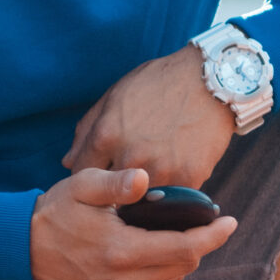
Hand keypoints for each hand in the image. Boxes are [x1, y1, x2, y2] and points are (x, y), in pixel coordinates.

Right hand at [31, 167, 237, 279]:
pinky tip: (149, 253)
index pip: (186, 249)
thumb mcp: (83, 186)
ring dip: (178, 258)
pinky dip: (161, 272)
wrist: (24, 248)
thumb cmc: (58, 211)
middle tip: (196, 221)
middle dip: (197, 242)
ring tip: (168, 235)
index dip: (213, 235)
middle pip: (184, 265)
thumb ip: (116, 183)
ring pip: (172, 279)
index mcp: (121, 252)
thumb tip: (144, 179)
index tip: (230, 221)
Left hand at [62, 46, 234, 188]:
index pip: (81, 178)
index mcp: (106, 136)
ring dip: (143, 195)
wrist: (212, 79)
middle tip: (123, 184)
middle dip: (113, 192)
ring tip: (151, 178)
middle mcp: (130, 157)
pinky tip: (176, 172)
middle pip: (110, 195)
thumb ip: (87, 131)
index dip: (88, 180)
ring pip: (142, 200)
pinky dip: (172, 189)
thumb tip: (67, 163)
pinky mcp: (189, 178)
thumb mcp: (115, 96)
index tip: (98, 179)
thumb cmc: (159, 83)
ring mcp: (161, 170)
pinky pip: (173, 196)